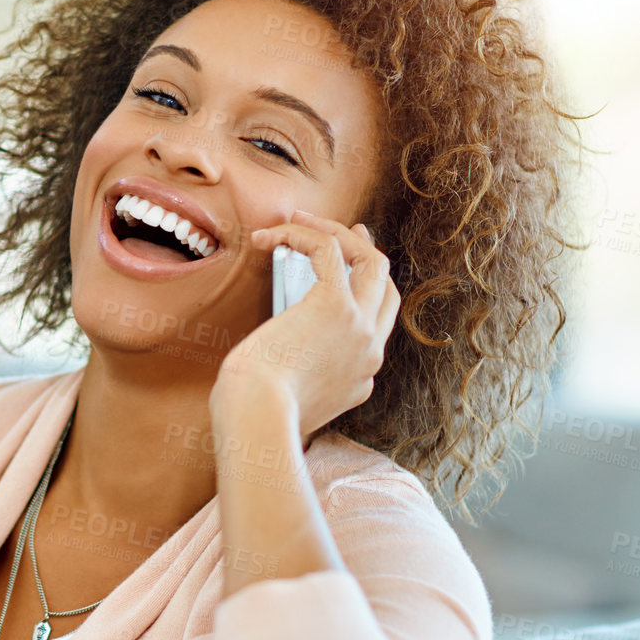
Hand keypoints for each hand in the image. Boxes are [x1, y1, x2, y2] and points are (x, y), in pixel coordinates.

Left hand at [211, 210, 400, 444]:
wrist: (257, 420)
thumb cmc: (253, 415)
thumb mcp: (285, 400)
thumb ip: (293, 381)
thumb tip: (273, 359)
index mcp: (361, 380)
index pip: (374, 328)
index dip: (361, 294)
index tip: (340, 271)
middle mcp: (370, 353)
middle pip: (386, 288)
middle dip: (367, 254)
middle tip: (347, 231)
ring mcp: (360, 328)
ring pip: (371, 261)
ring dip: (337, 233)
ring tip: (298, 219)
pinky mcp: (335, 305)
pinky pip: (330, 250)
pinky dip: (304, 233)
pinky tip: (274, 234)